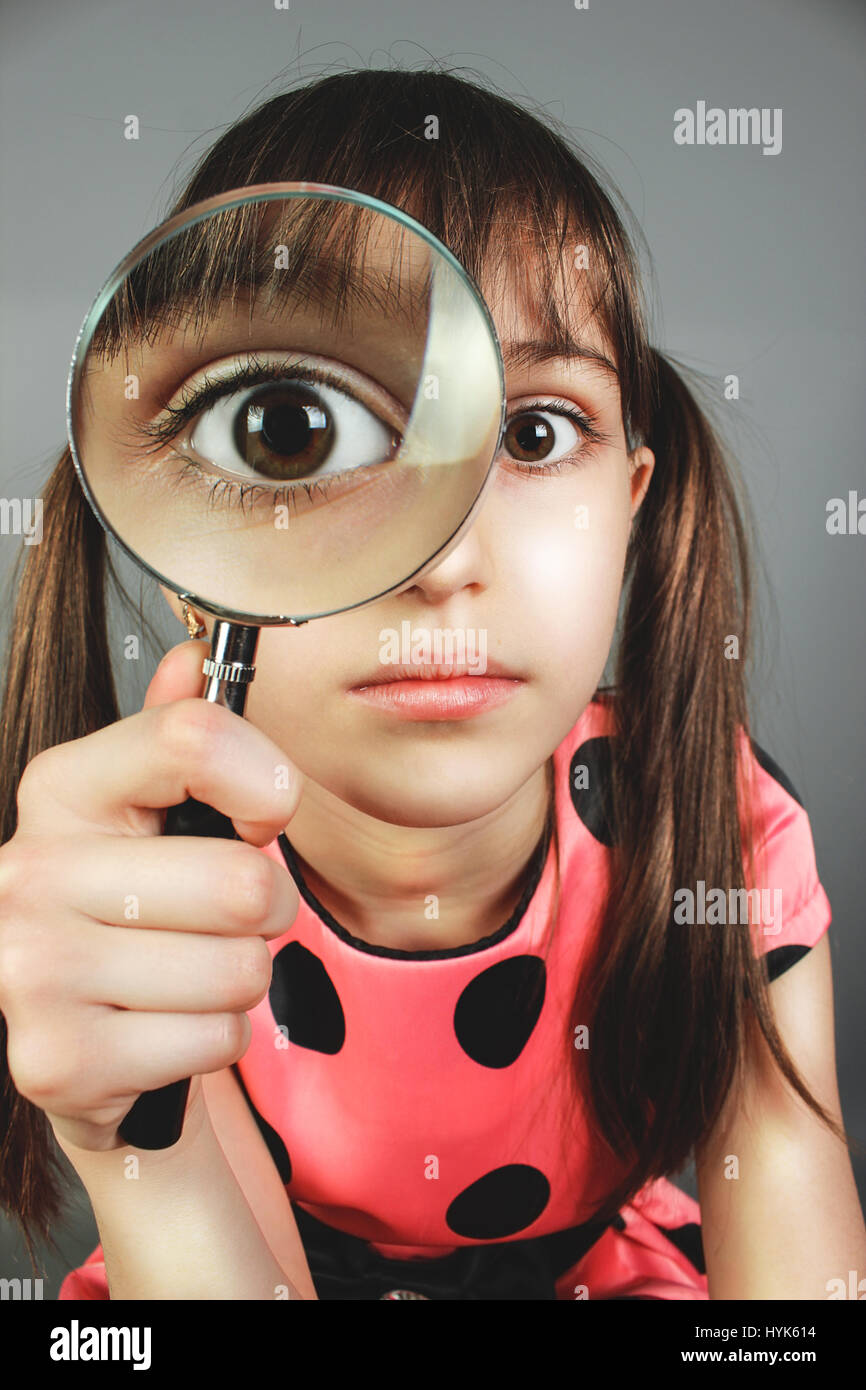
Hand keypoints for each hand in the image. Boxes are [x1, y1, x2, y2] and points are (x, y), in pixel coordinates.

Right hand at [0, 639, 300, 1152]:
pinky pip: (217, 1039)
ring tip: (188, 971)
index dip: (264, 780)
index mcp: (60, 788)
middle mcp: (29, 872)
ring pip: (239, 969)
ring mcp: (31, 971)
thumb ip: (179, 737)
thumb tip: (194, 658)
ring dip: (240, 979)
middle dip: (265, 909)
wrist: (78, 1034)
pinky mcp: (58, 1061)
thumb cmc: (131, 906)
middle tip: (227, 917)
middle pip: (241, 881)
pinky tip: (164, 1026)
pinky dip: (215, 1039)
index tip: (262, 811)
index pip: (192, 738)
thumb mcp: (150, 811)